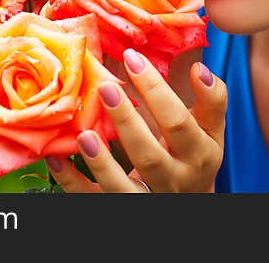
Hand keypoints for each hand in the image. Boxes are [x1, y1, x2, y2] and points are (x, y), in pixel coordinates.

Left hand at [45, 48, 226, 192]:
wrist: (189, 200)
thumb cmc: (195, 153)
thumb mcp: (211, 129)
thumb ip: (211, 99)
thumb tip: (200, 68)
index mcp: (199, 154)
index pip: (179, 123)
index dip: (157, 91)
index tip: (133, 58)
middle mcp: (175, 181)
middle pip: (151, 157)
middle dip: (127, 123)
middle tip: (106, 88)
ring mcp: (147, 198)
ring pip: (123, 190)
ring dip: (102, 164)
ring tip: (83, 135)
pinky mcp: (122, 209)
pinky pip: (95, 202)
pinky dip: (74, 184)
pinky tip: (57, 160)